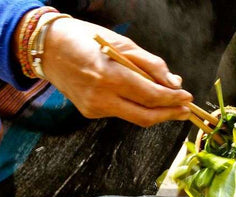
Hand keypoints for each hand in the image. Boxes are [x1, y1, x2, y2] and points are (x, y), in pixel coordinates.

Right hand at [40, 18, 192, 126]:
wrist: (48, 49)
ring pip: (133, 117)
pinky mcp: (89, 112)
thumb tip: (172, 82)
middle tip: (186, 111)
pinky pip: (119, 113)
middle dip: (169, 114)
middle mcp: (100, 97)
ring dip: (154, 113)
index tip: (188, 98)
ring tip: (170, 105)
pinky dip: (134, 107)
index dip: (172, 99)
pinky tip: (140, 98)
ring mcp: (93, 108)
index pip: (150, 95)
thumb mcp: (122, 43)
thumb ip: (150, 64)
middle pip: (145, 116)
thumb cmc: (86, 39)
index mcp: (110, 75)